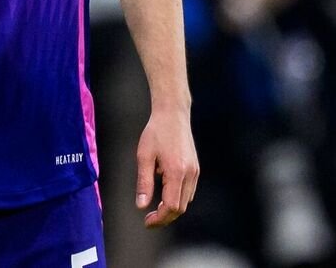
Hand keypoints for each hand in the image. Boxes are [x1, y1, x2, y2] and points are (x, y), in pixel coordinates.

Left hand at [135, 110, 198, 227]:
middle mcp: (189, 174)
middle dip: (165, 217)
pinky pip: (188, 191)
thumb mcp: (144, 156)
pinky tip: (164, 193)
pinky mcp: (195, 168)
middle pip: (180, 208)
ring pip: (186, 201)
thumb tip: (140, 206)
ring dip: (172, 209)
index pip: (171, 206)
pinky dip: (177, 198)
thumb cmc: (155, 132)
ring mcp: (194, 172)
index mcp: (177, 172)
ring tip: (155, 209)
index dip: (159, 218)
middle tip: (149, 220)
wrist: (173, 114)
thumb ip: (143, 183)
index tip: (146, 221)